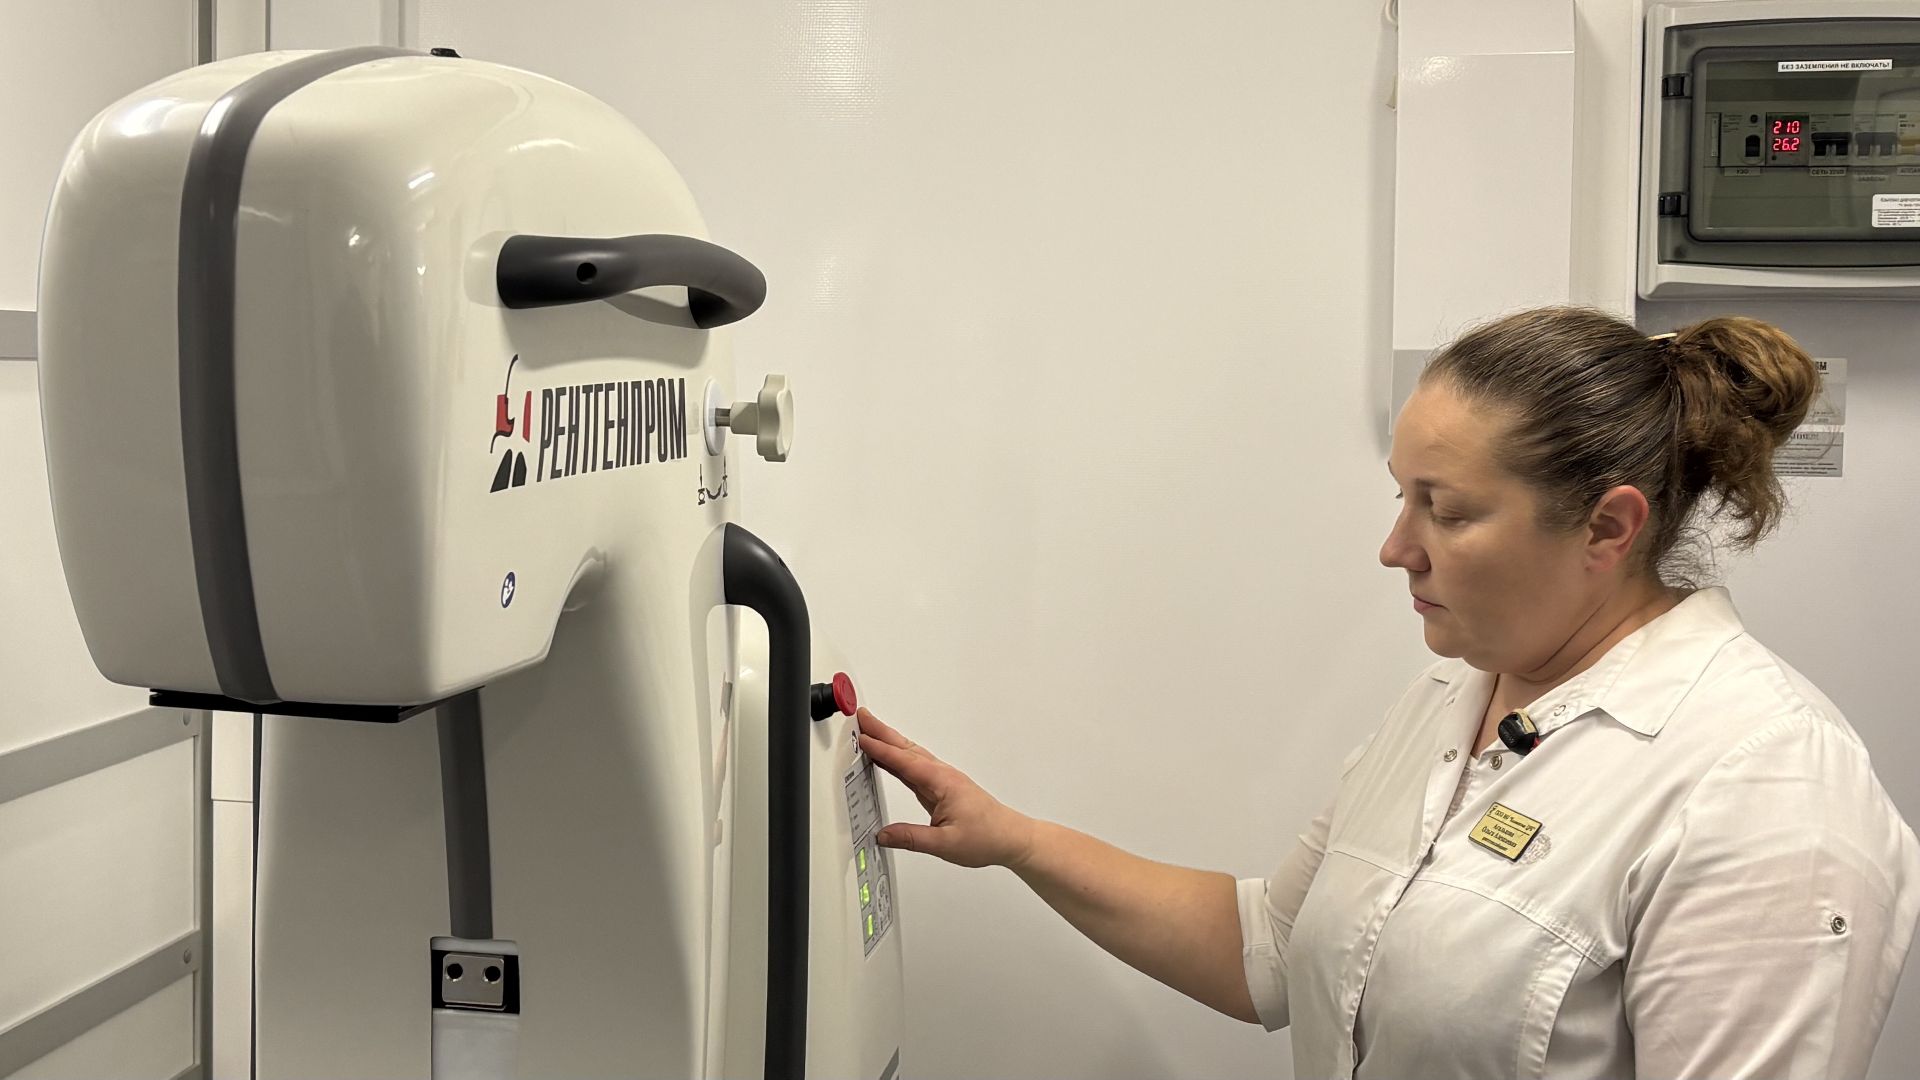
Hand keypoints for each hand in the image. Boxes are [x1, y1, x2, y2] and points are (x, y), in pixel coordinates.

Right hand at [857, 707, 1034, 869]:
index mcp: (943, 783)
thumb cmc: (987, 837)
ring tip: (869, 731)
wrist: (1010, 838)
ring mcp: (943, 780)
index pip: (905, 762)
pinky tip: (889, 759)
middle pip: (906, 749)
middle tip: (862, 717)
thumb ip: (911, 839)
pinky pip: (915, 767)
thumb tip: (884, 835)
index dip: (881, 750)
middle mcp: (942, 776)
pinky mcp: (942, 787)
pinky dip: (898, 758)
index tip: (861, 738)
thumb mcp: (945, 844)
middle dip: (882, 732)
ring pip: (911, 755)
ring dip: (890, 741)